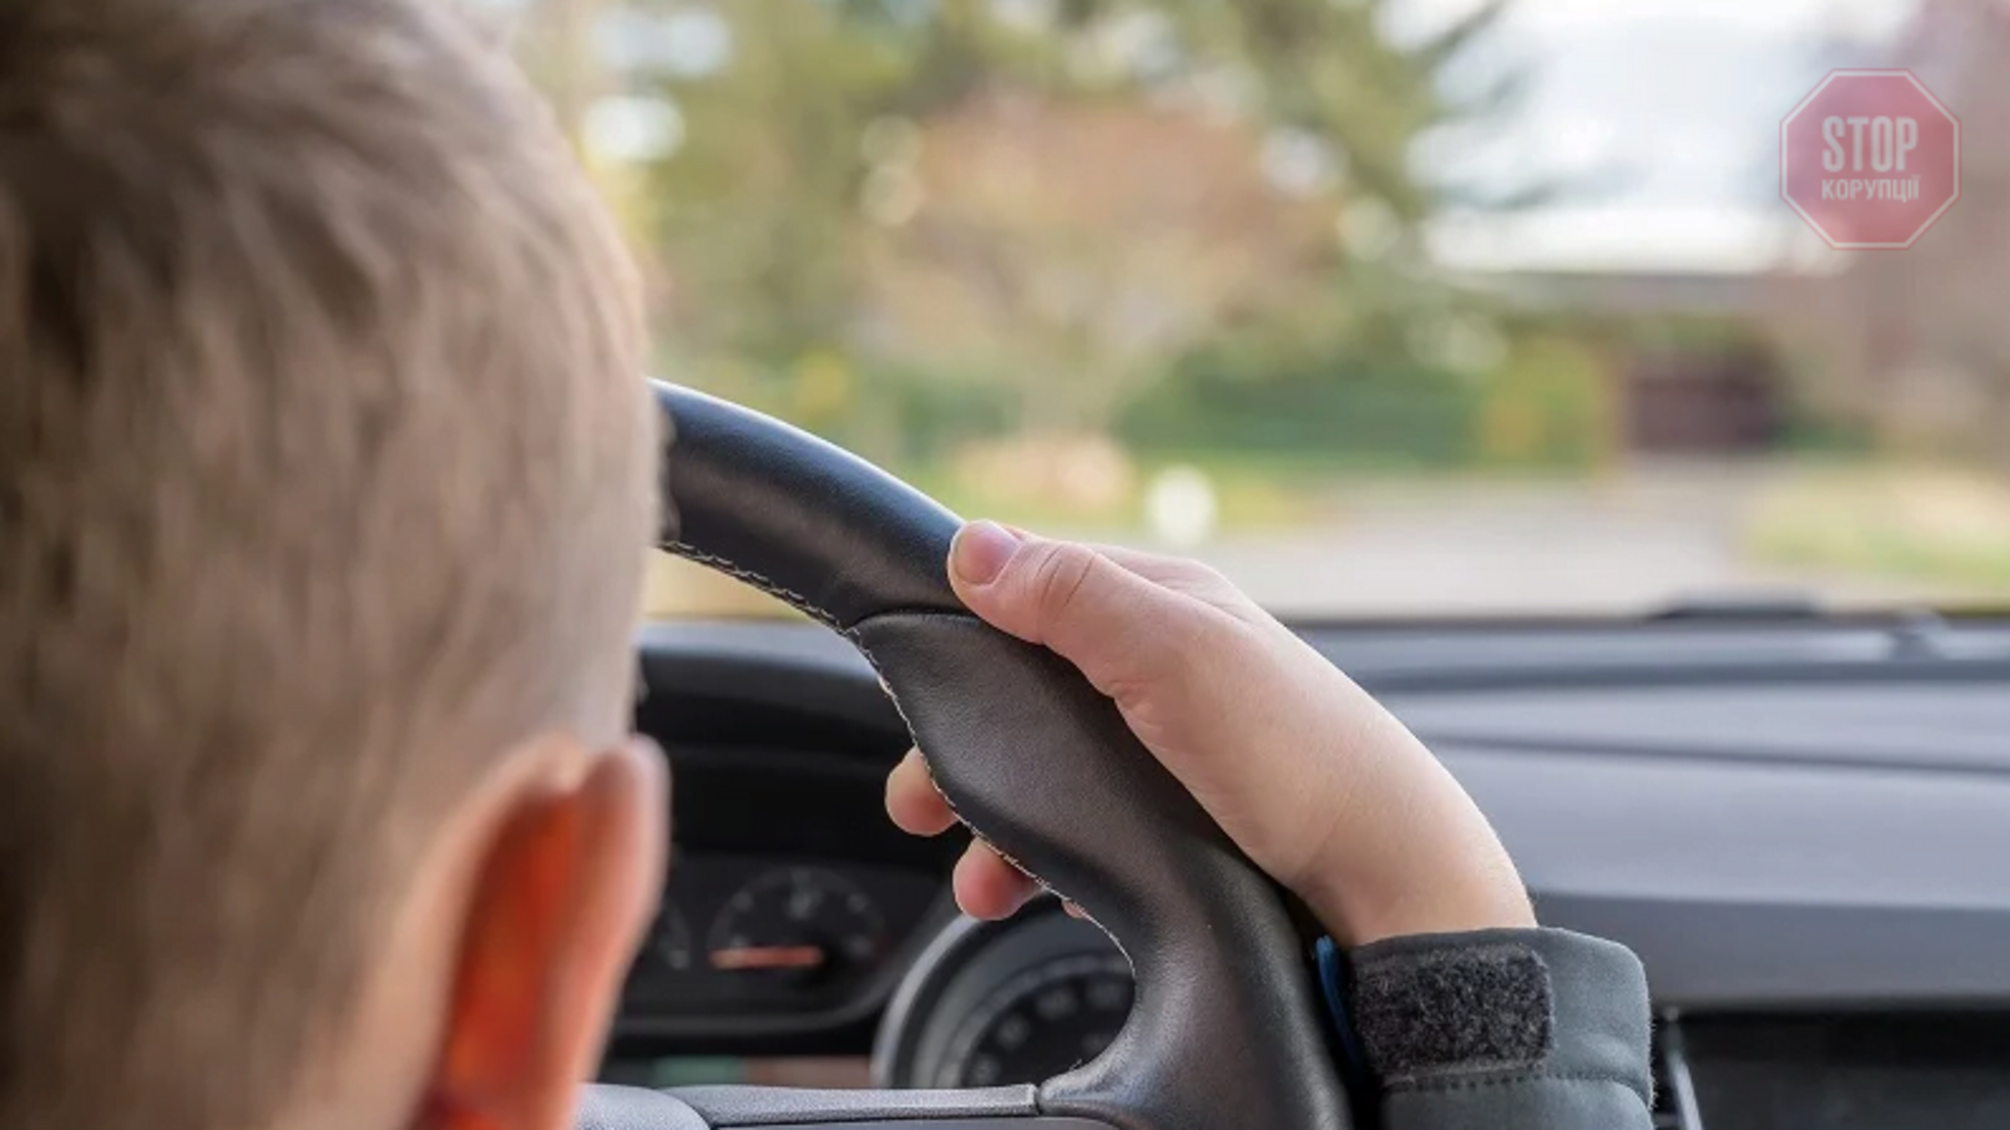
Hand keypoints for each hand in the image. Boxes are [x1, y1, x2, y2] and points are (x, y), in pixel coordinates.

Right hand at [885, 521, 1533, 945]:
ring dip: (1002, 828)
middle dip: (965, 755)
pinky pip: (1094, 833)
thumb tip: (973, 548)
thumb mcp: (1174, 655)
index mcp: (1162, 606)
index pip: (1034, 588)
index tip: (907, 688)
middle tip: (919, 810)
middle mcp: (1166, 670)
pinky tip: (1054, 900)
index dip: (962, 631)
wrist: (1392, 888)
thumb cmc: (1296, 758)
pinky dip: (1057, 868)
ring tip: (983, 887)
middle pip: (1028, 694)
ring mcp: (1177, 749)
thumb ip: (1072, 599)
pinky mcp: (1189, 820)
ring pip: (1054, 774)